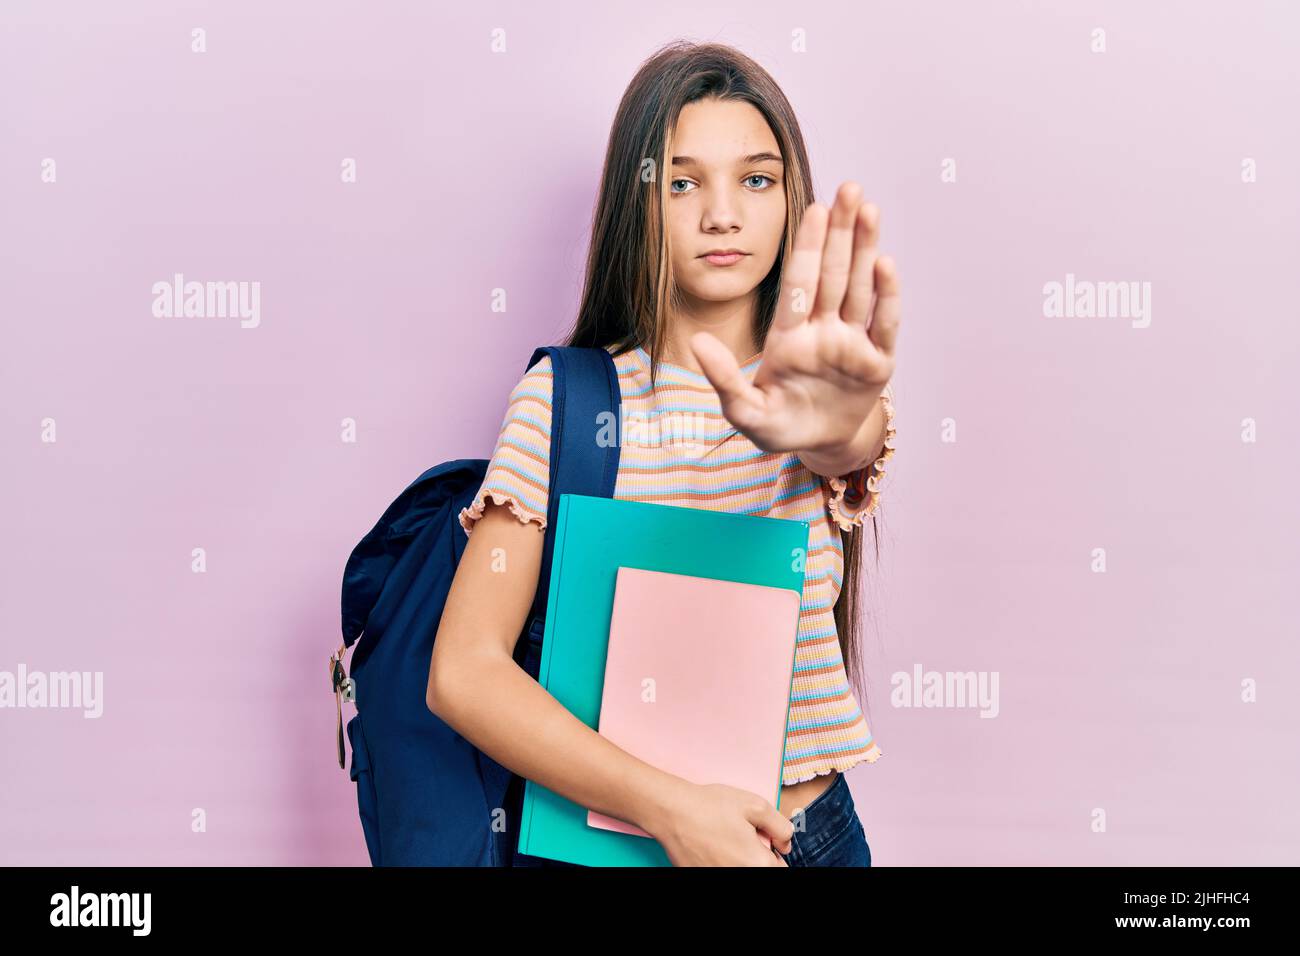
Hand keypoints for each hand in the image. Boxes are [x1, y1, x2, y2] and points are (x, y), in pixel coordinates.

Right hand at [646, 780, 794, 866]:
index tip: (765, 842)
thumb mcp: (755, 805)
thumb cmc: (709, 806)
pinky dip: (719, 861)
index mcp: (757, 863)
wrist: (671, 811)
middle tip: (743, 838)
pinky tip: (710, 846)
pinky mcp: (700, 876)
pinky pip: (720, 870)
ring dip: (738, 860)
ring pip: (740, 870)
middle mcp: (740, 876)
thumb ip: (780, 826)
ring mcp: (718, 877)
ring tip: (725, 841)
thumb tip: (786, 843)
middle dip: (756, 856)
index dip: (775, 854)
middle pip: (759, 869)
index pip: (780, 869)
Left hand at [690, 182, 900, 459]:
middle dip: (841, 232)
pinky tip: (886, 264)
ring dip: (865, 249)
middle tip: (849, 189)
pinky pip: (884, 323)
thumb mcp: (745, 411)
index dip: (807, 247)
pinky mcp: (878, 361)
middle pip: (833, 274)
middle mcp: (823, 330)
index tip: (814, 209)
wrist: (820, 446)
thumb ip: (723, 380)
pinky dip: (886, 296)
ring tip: (869, 209)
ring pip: (859, 288)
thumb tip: (697, 344)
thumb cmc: (779, 426)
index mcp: (789, 336)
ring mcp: (852, 342)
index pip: (799, 283)